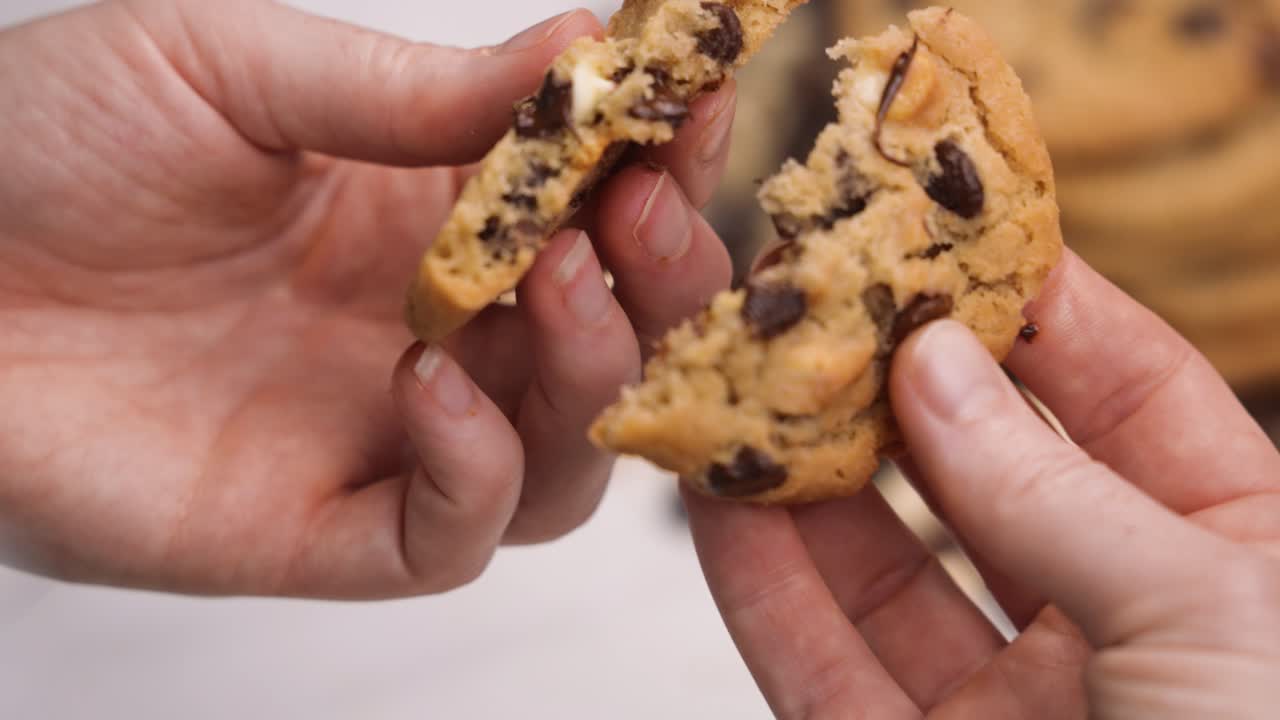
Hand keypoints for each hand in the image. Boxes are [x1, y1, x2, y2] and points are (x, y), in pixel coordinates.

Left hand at [0, 0, 735, 597]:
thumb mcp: (238, 69)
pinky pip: (451, 537)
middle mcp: (433, 330)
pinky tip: (435, 386)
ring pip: (565, 453)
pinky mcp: (325, 528)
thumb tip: (581, 44)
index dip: (660, 163)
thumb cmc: (46, 147)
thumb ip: (413, 88)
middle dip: (656, 278)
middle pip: (611, 342)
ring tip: (555, 287)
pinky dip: (477, 472)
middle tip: (638, 214)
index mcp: (425, 215)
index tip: (694, 104)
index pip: (591, 207)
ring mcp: (387, 435)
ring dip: (591, 374)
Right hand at [687, 251, 1279, 717]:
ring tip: (738, 383)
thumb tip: (938, 362)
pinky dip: (765, 587)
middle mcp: (1120, 626)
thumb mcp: (1207, 609)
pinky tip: (717, 505)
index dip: (1032, 308)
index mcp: (1237, 561)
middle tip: (810, 298)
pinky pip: (826, 666)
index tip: (940, 232)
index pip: (1121, 395)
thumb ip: (1053, 486)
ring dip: (806, 479)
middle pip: (981, 474)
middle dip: (892, 386)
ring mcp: (1013, 708)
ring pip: (886, 569)